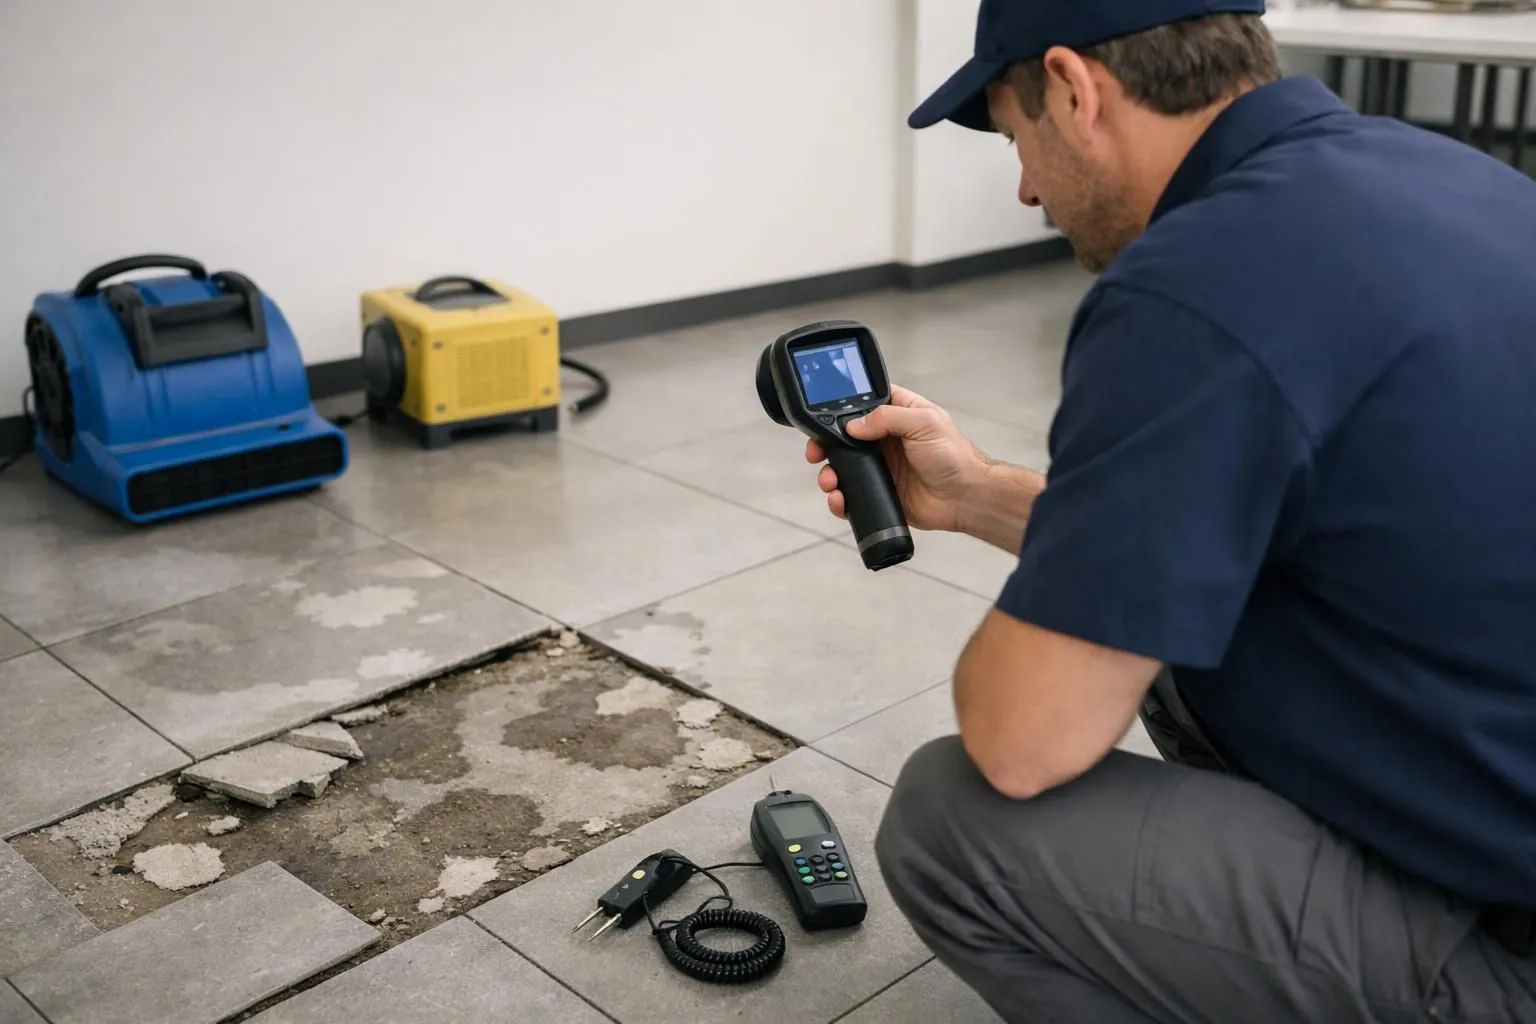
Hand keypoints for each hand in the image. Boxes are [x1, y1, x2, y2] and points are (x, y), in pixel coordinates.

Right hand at [805, 385, 986, 532]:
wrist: (966, 497)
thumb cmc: (954, 456)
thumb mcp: (924, 423)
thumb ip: (887, 418)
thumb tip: (853, 425)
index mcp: (896, 414)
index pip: (860, 404)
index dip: (838, 410)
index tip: (821, 418)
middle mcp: (885, 439)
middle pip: (843, 438)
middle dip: (824, 445)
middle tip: (815, 453)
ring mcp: (881, 467)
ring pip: (842, 467)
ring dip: (829, 473)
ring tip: (829, 481)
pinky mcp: (879, 493)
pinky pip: (852, 494)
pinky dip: (840, 498)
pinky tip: (840, 500)